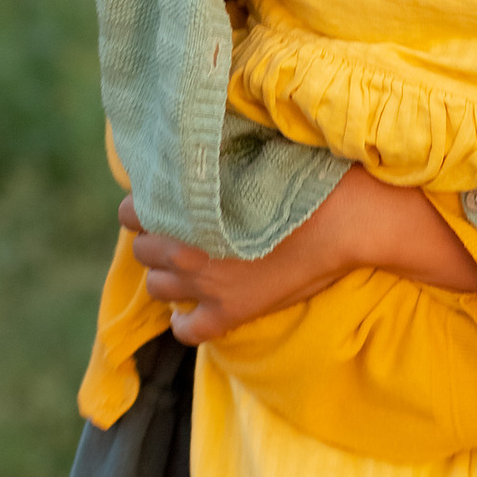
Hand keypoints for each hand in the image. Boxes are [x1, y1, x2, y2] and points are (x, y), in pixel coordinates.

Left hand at [119, 170, 476, 337]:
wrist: (346, 220)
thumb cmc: (303, 177)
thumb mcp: (249, 156)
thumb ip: (214, 161)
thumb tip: (200, 145)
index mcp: (184, 209)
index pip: (130, 212)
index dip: (146, 208)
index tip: (164, 205)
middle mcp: (184, 251)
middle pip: (141, 251)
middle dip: (156, 241)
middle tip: (181, 234)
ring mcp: (206, 287)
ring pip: (157, 289)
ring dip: (169, 278)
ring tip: (192, 268)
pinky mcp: (231, 314)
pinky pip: (188, 331)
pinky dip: (187, 323)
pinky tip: (200, 310)